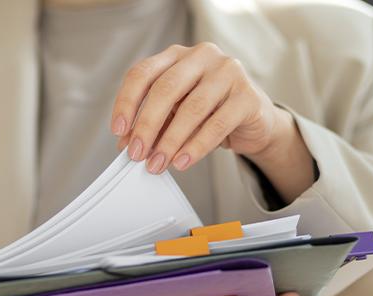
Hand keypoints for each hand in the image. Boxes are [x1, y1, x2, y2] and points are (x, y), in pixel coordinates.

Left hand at [111, 42, 314, 202]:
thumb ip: (153, 124)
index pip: (143, 73)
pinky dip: (196, 146)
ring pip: (192, 108)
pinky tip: (183, 161)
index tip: (118, 131)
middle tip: (137, 153)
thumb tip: (127, 144)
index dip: (127, 102)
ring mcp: (228, 72)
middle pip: (165, 88)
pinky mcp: (247, 96)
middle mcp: (202, 56)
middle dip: (147, 125)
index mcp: (177, 56)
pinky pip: (217, 124)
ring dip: (170, 141)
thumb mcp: (175, 115)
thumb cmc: (210, 113)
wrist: (254, 121)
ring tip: (158, 163)